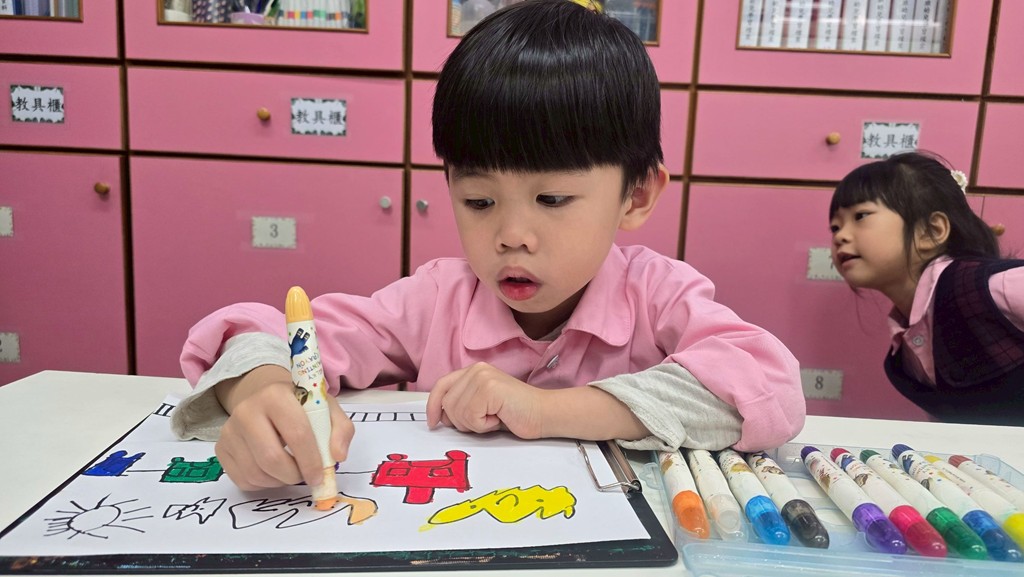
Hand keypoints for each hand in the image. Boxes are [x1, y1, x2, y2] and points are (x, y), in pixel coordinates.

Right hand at [213, 365, 353, 490]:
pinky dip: (264, 484)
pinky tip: (274, 471)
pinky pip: (244, 480)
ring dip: (280, 481)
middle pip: (271, 458)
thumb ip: (341, 430)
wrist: (266, 399)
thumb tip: (337, 456)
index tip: (321, 476)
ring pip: (256, 473)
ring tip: (292, 471)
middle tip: (307, 477)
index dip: (312, 461)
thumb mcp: (327, 409)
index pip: (296, 434)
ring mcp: (229, 430)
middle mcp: (246, 411)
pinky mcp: (221, 448)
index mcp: (276, 395)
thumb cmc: (300, 406)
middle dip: (294, 475)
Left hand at [425, 362, 546, 438]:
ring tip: (494, 417)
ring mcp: (482, 376)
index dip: (433, 406)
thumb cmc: (515, 414)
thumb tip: (440, 416)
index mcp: (473, 371)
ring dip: (474, 425)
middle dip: (462, 422)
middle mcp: (476, 369)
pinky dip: (483, 426)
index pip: (441, 386)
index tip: (433, 423)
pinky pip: (471, 417)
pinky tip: (499, 418)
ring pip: (457, 413)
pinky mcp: (489, 388)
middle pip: (447, 404)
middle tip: (484, 421)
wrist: (543, 414)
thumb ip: (462, 403)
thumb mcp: (482, 406)